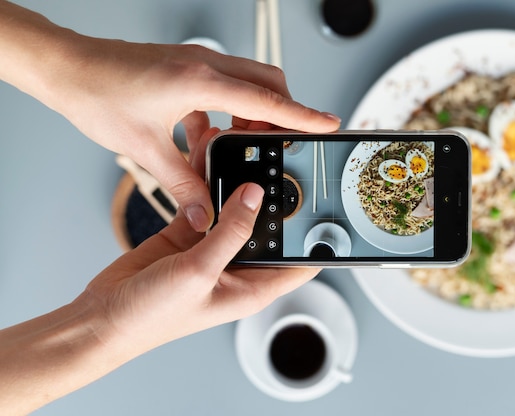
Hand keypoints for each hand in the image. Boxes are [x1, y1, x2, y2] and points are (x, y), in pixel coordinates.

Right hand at [0, 126, 319, 413]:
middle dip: (277, 198)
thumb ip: (230, 232)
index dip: (318, 239)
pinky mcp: (191, 235)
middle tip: (285, 162)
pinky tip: (213, 158)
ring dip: (241, 184)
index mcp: (254, 287)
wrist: (105, 315)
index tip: (330, 207)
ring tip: (249, 151)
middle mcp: (239, 267)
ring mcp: (215, 249)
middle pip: (271, 228)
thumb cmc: (153, 315)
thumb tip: (255, 196)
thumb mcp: (199, 273)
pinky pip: (209, 203)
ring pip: (238, 210)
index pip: (301, 262)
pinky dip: (210, 183)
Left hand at [49, 38, 339, 230]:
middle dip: (282, 115)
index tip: (329, 124)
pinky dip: (228, 110)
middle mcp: (206, 66)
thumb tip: (204, 215)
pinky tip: (208, 135)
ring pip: (249, 83)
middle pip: (268, 85)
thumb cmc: (97, 95)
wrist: (67, 67)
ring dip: (253, 114)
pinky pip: (224, 86)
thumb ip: (181, 186)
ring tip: (241, 147)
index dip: (303, 116)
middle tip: (280, 147)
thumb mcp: (145, 149)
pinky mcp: (187, 68)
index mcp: (201, 82)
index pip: (267, 102)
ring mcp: (197, 63)